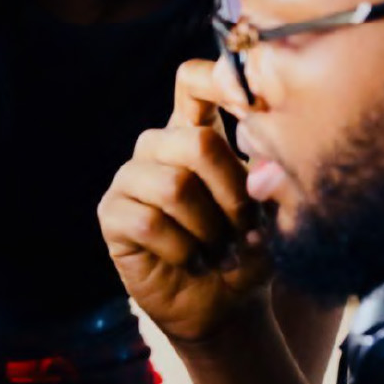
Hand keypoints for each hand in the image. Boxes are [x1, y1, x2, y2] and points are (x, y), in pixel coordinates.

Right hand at [98, 59, 272, 343]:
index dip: (216, 79)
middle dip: (233, 193)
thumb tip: (261, 171)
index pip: (192, 81)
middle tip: (246, 228)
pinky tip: (192, 261)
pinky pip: (148, 222)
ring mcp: (130, 178)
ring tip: (221, 250)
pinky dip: (183, 249)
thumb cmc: (248, 249)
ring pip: (174, 186)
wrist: (224, 305)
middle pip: (196, 141)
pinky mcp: (112, 214)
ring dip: (210, 228)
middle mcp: (159, 147)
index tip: (249, 103)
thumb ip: (267, 182)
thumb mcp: (270, 213)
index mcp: (196, 132)